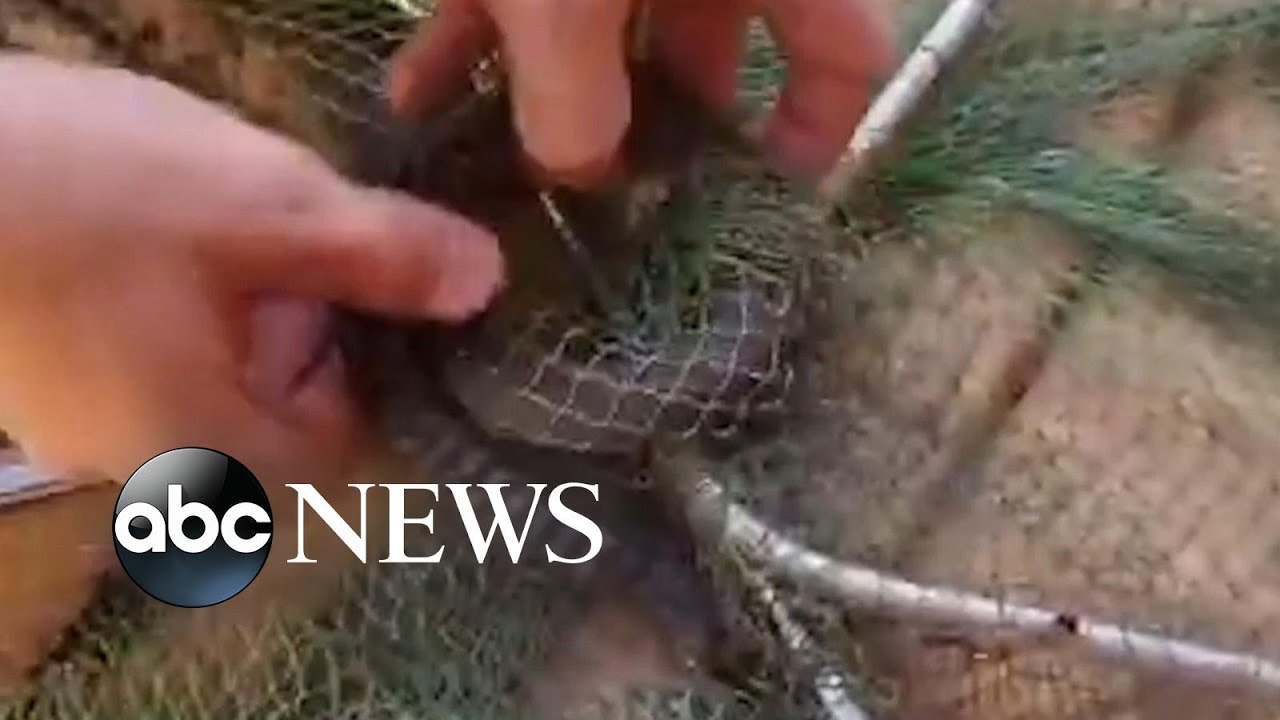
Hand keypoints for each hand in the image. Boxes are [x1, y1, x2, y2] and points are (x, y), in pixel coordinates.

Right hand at [0, 56, 502, 483]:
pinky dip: (170, 288)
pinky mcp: (38, 367)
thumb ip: (384, 257)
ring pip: (206, 362)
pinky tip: (144, 220)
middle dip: (296, 312)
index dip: (364, 355)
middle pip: (273, 400)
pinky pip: (143, 340)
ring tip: (203, 212)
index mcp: (206, 446)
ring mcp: (79, 419)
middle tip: (276, 226)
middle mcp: (143, 460)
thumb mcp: (264, 209)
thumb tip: (485, 285)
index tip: (356, 279)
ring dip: (231, 289)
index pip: (337, 438)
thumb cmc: (89, 191)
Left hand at [386, 0, 895, 185]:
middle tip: (595, 206)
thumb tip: (579, 174)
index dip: (820, 135)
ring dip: (546, 90)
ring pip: (609, 20)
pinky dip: (481, 28)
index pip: (847, 56)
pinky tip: (415, 88)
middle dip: (648, 131)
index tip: (763, 200)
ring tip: (488, 166)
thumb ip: (580, 106)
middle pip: (713, 50)